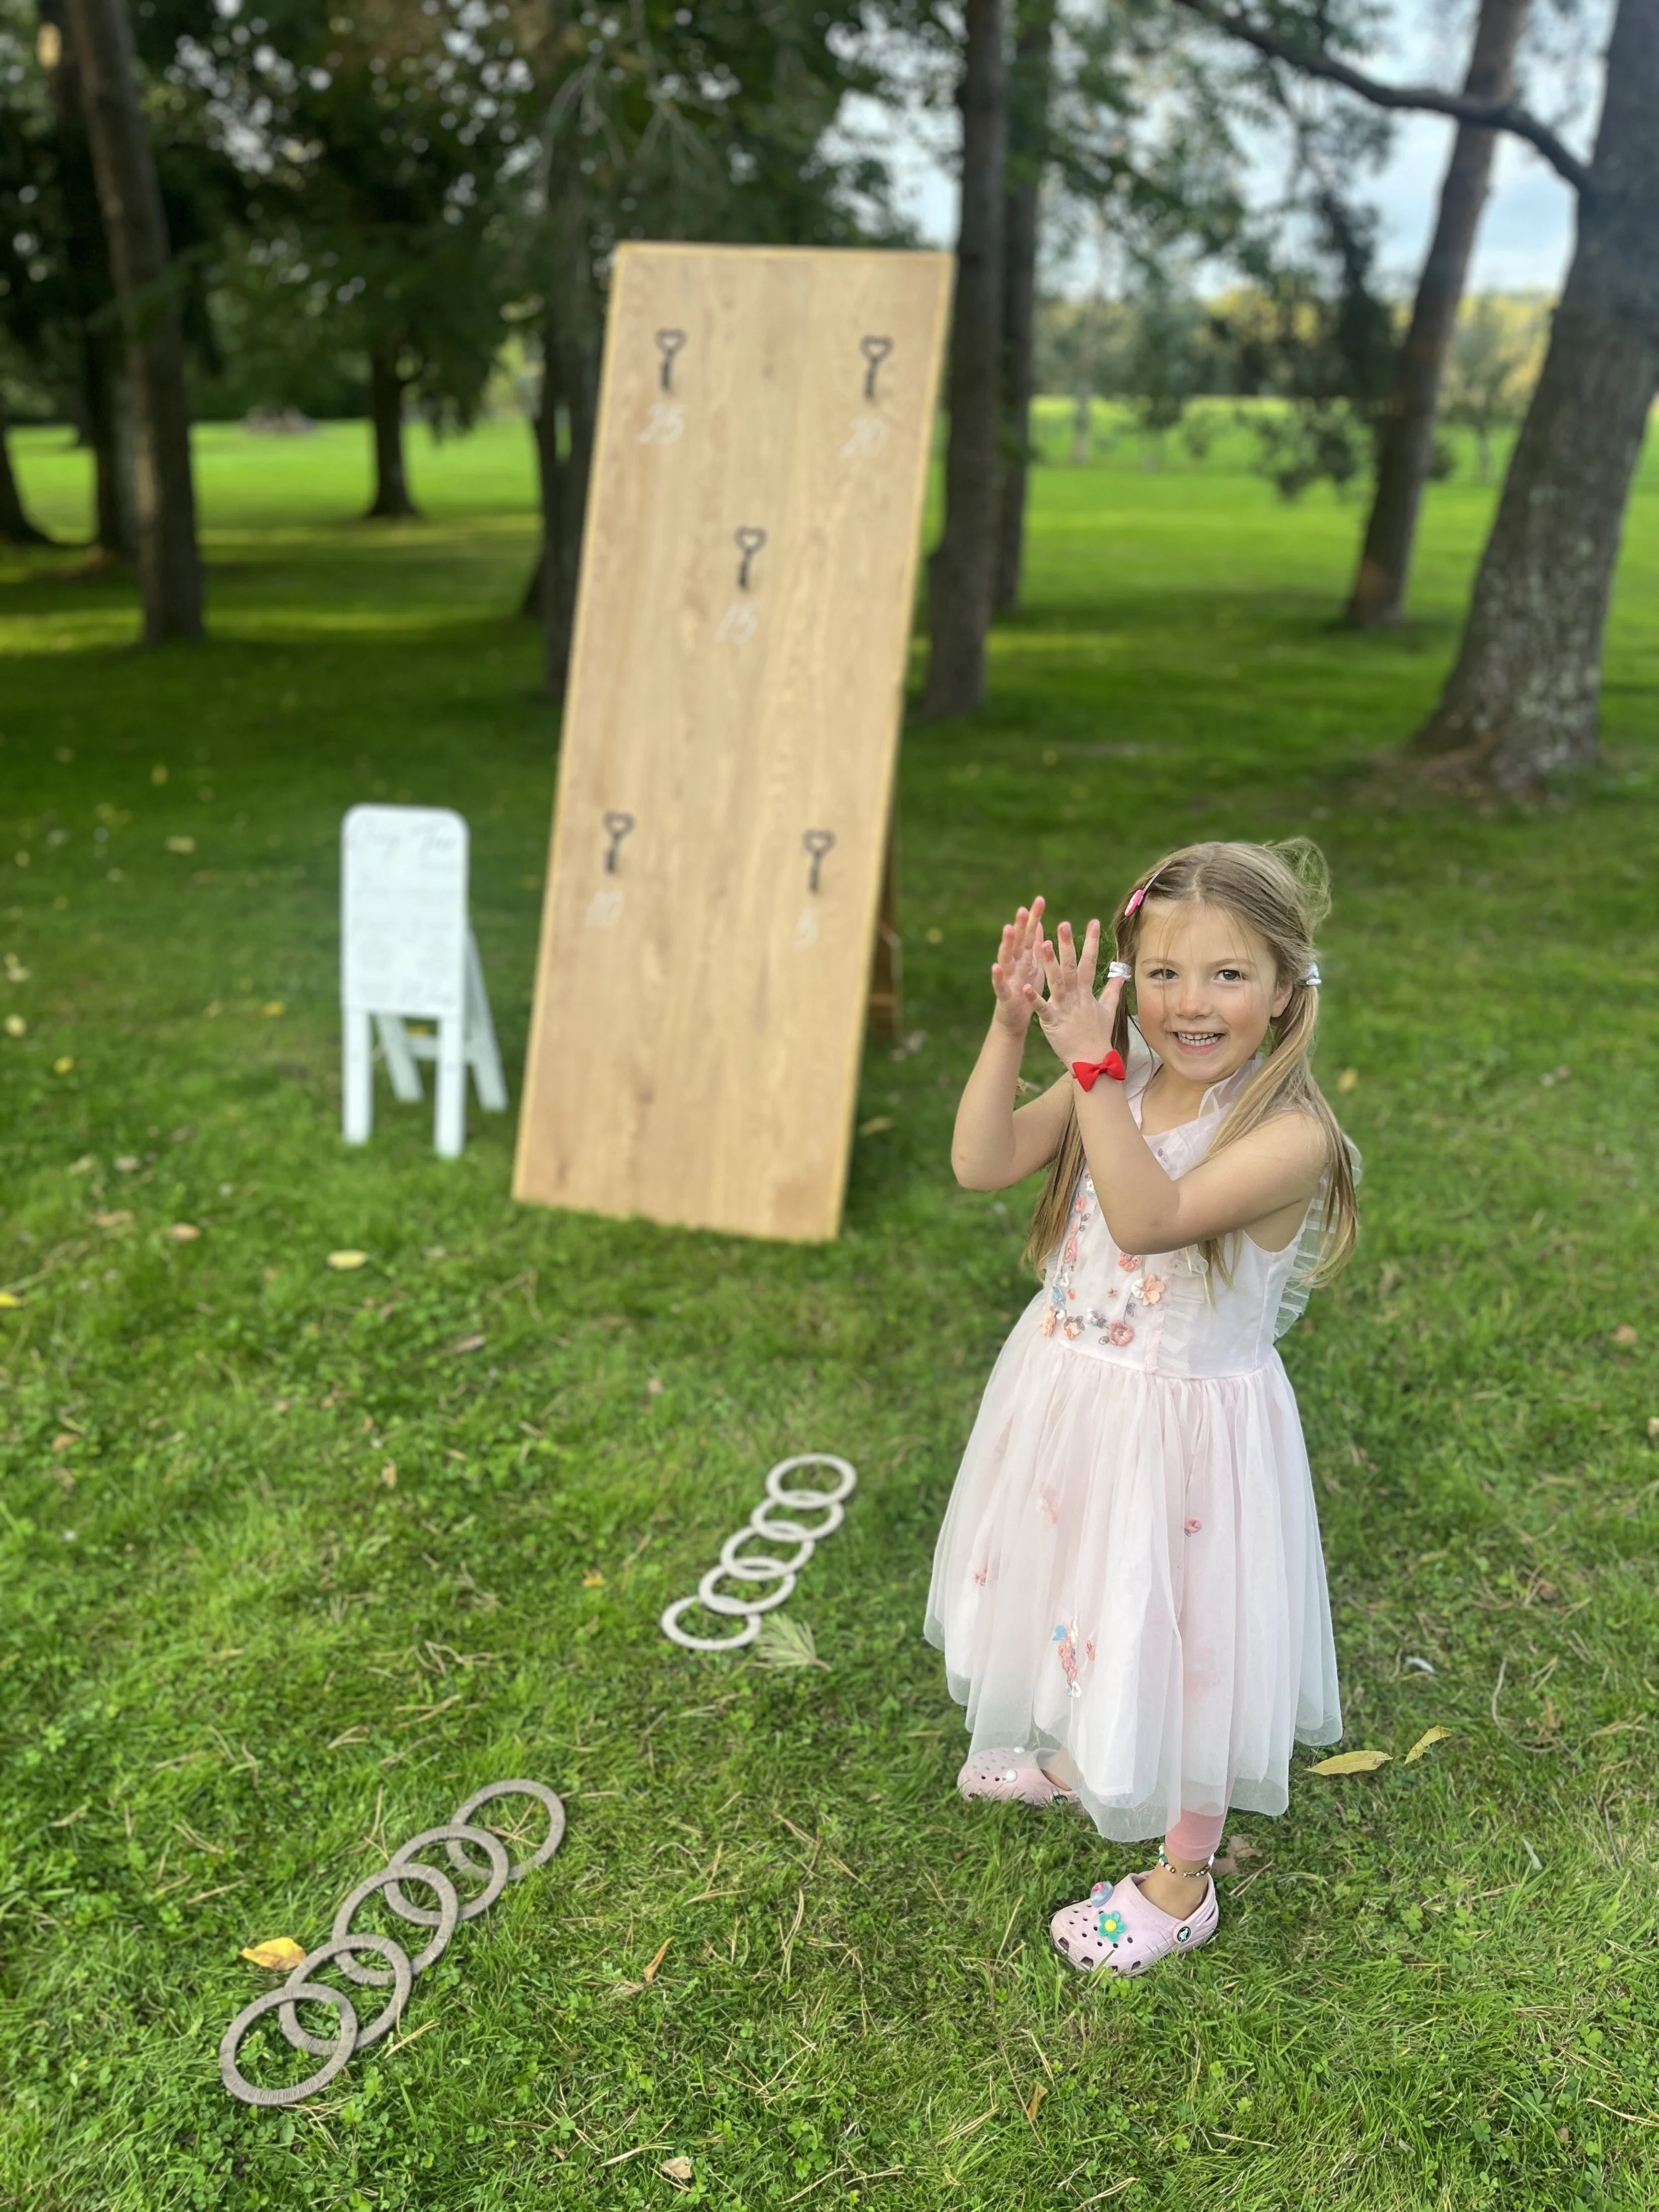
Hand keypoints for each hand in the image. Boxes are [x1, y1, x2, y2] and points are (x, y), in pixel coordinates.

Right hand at [989, 897, 1048, 1031]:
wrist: (1015, 1019)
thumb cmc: (1025, 991)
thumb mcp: (1033, 966)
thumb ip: (1034, 946)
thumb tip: (1037, 923)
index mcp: (1025, 958)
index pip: (1029, 934)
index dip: (1034, 917)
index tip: (1040, 900)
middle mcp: (1014, 964)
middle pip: (1017, 942)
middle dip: (1019, 925)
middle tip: (1022, 908)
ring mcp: (1007, 978)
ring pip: (1006, 958)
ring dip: (1007, 944)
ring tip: (1008, 929)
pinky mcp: (1004, 995)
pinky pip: (1000, 985)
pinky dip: (998, 976)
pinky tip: (996, 967)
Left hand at [1035, 918, 1123, 1068]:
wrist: (1092, 1059)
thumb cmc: (1098, 1035)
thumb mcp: (1107, 1010)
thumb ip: (1112, 991)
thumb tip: (1121, 976)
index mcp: (1085, 992)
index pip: (1089, 962)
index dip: (1090, 942)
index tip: (1092, 922)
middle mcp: (1075, 996)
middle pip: (1071, 966)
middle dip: (1068, 945)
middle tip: (1063, 924)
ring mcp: (1064, 1008)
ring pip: (1056, 982)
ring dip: (1050, 964)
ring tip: (1043, 944)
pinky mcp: (1052, 1022)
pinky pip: (1042, 1008)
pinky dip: (1035, 998)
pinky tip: (1026, 986)